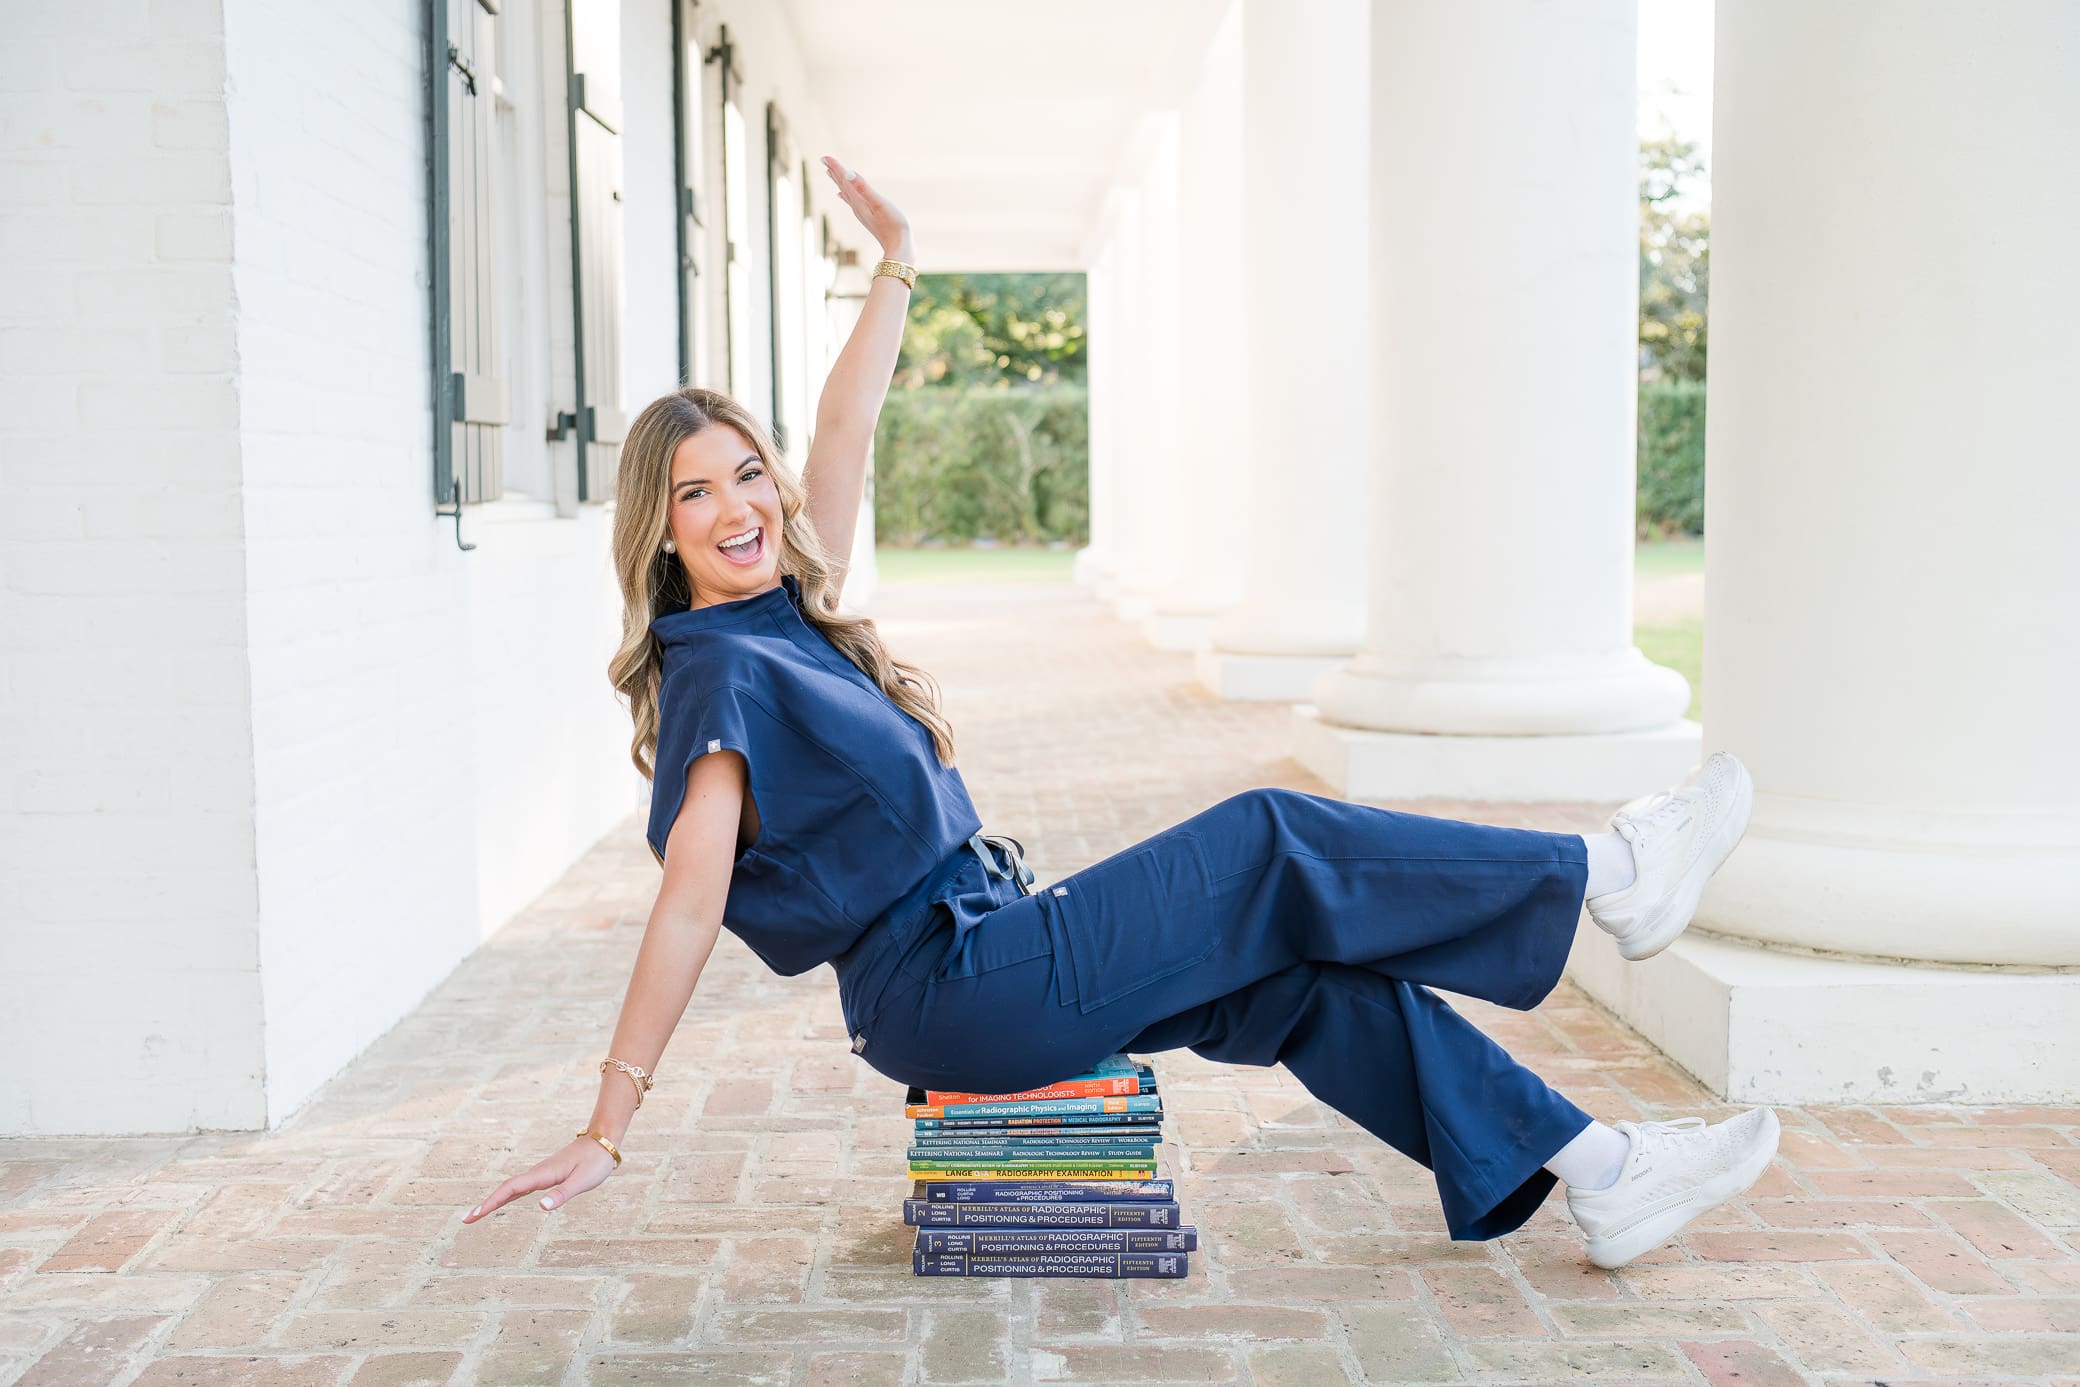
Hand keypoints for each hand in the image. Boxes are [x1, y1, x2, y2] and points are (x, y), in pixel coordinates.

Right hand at [462, 1135, 617, 1222]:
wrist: (603, 1139)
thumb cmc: (595, 1161)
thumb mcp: (583, 1181)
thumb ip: (562, 1194)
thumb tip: (541, 1207)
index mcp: (542, 1174)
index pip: (510, 1189)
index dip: (491, 1202)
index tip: (474, 1215)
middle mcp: (537, 1173)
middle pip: (505, 1189)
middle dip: (485, 1204)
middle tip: (465, 1220)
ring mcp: (540, 1174)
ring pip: (511, 1188)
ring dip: (494, 1200)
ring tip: (477, 1214)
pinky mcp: (546, 1175)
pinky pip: (521, 1187)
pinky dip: (508, 1195)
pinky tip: (503, 1202)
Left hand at [822, 156, 913, 262]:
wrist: (899, 247)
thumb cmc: (893, 225)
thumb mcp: (879, 203)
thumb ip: (864, 188)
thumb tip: (848, 173)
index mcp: (859, 200)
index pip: (844, 180)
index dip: (835, 167)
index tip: (824, 157)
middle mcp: (857, 206)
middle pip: (843, 185)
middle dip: (834, 172)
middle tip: (824, 160)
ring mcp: (861, 212)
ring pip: (846, 192)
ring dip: (839, 181)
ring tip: (831, 173)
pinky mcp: (867, 217)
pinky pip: (852, 201)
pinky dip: (845, 195)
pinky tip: (842, 195)